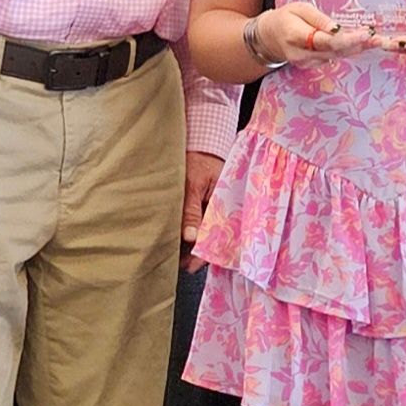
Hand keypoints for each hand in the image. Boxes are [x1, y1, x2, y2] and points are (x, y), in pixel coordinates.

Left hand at [182, 152, 222, 271]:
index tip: (191, 265)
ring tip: (180, 257)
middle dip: (200, 252)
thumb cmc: (198, 159)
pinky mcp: (210, 203)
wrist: (202, 140)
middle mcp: (224, 208)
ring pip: (208, 231)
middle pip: (214, 237)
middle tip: (183, 265)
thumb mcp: (192, 184)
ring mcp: (217, 206)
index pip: (217, 235)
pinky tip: (183, 240)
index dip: (205, 252)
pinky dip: (194, 232)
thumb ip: (191, 211)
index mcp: (226, 204)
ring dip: (195, 244)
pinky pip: (204, 222)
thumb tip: (190, 237)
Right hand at [252, 1, 372, 63]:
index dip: (347, 39)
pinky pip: (334, 57)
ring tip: (378, 40)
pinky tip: (363, 44)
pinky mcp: (313, 66)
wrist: (270, 37)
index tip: (365, 34)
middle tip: (380, 39)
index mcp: (295, 36)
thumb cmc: (286, 17)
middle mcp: (302, 54)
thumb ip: (318, 18)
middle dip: (359, 45)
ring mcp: (307, 63)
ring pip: (337, 56)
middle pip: (335, 51)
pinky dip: (348, 50)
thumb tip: (337, 29)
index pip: (325, 41)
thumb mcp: (299, 8)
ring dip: (357, 48)